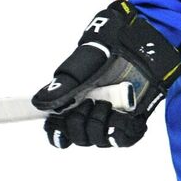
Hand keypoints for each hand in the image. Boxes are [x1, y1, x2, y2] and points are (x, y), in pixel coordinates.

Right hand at [32, 0, 180, 147]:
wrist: (142, 40)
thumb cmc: (111, 45)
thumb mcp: (84, 62)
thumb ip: (63, 83)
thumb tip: (39, 102)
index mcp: (73, 99)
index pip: (58, 128)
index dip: (56, 132)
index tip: (58, 125)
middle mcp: (91, 111)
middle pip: (78, 137)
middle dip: (78, 125)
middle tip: (87, 103)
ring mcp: (111, 116)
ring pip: (98, 140)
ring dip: (98, 125)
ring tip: (105, 104)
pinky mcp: (132, 120)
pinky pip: (122, 139)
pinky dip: (121, 131)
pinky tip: (122, 116)